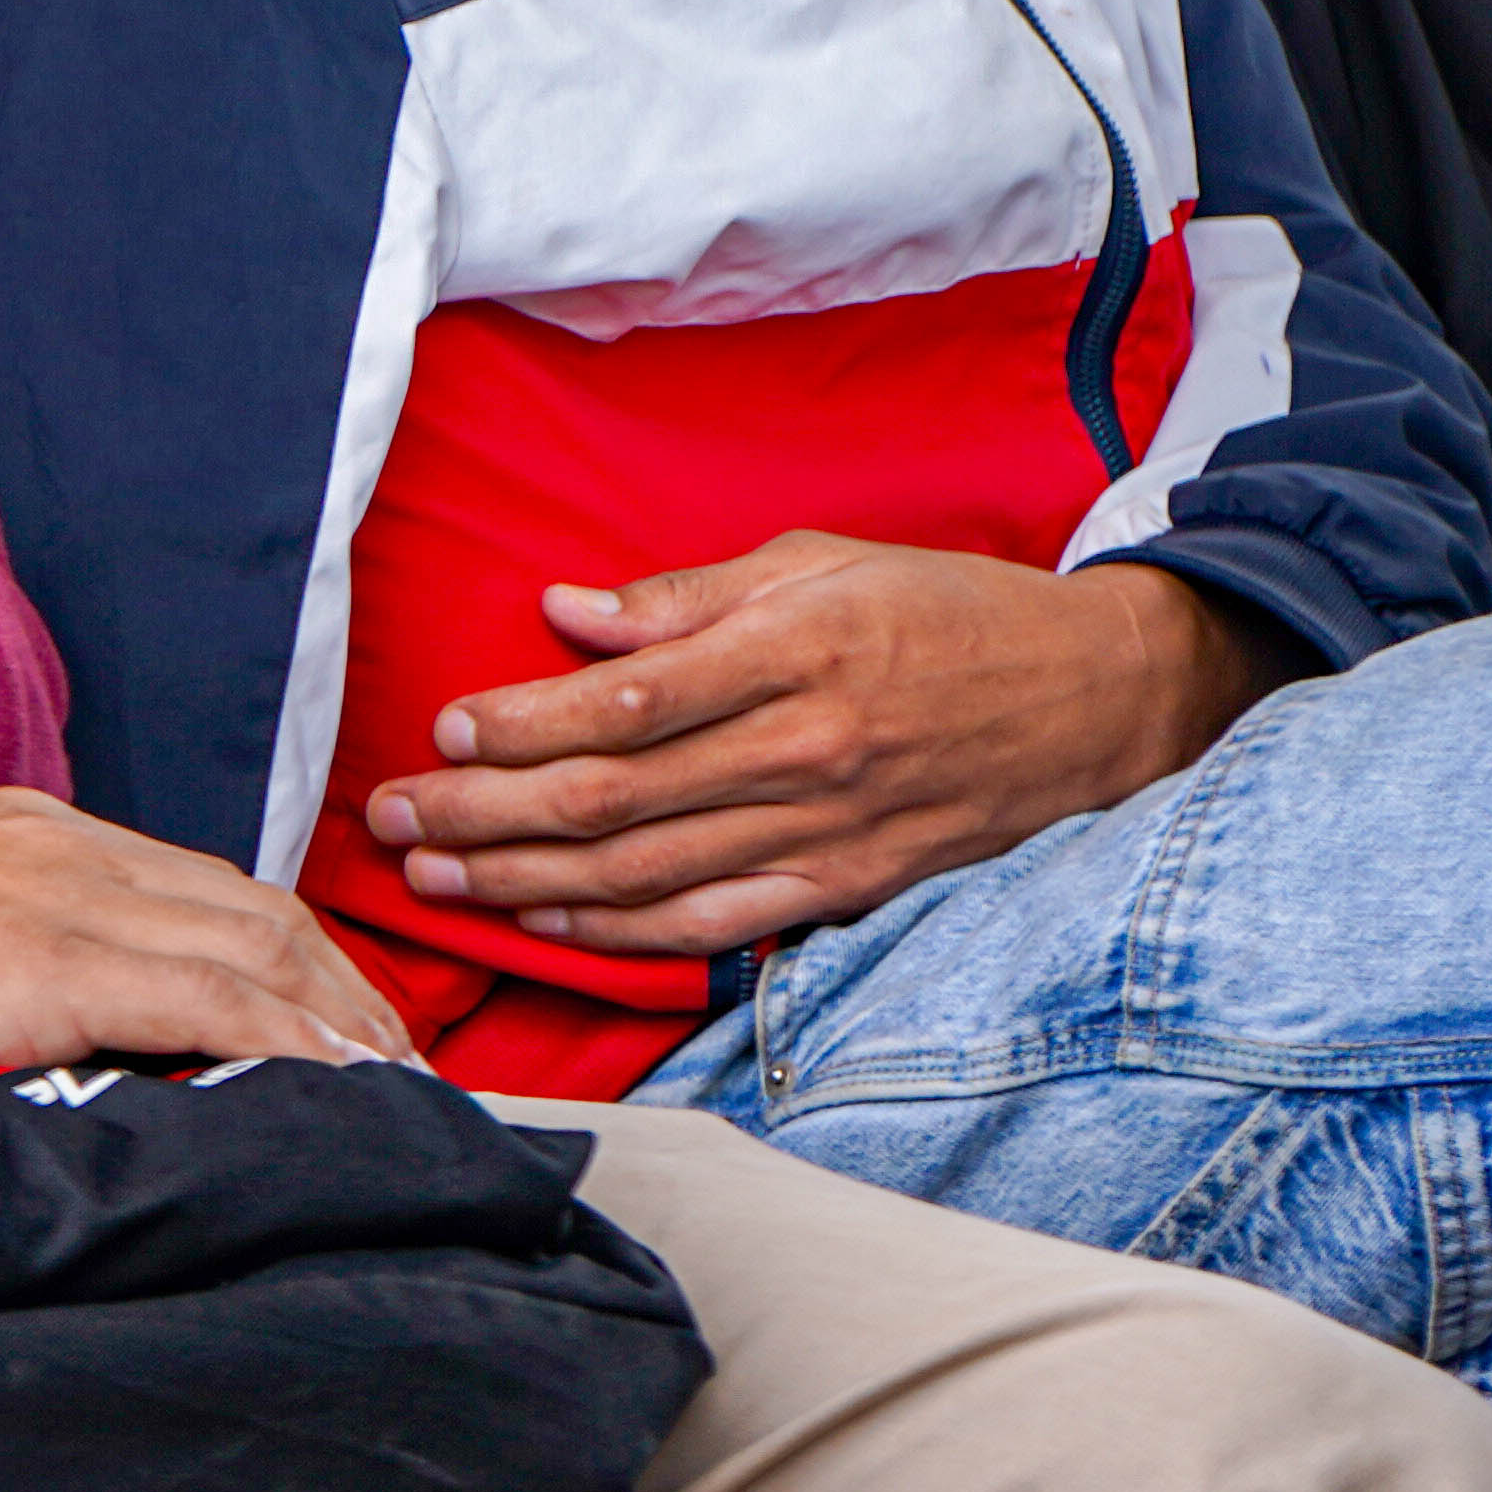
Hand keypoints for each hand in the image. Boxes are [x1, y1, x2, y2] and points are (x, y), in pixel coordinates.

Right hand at [0, 783, 413, 1071]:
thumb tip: (3, 1009)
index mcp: (24, 831)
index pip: (201, 885)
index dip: (292, 953)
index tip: (339, 1019)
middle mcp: (61, 846)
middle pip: (253, 907)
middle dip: (345, 987)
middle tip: (401, 1067)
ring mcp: (58, 895)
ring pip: (260, 943)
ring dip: (345, 1016)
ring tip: (398, 1088)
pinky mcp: (46, 960)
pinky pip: (220, 996)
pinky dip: (303, 1040)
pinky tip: (349, 1087)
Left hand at [365, 535, 1307, 956]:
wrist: (1100, 698)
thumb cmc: (947, 609)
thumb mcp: (821, 562)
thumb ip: (685, 597)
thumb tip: (563, 611)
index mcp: (794, 651)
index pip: (624, 702)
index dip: (522, 723)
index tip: (443, 729)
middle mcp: (806, 749)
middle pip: (613, 799)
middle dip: (486, 812)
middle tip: (390, 819)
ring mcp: (829, 829)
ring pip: (647, 872)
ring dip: (526, 880)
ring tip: (435, 877)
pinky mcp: (850, 885)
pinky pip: (716, 921)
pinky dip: (623, 928)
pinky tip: (547, 920)